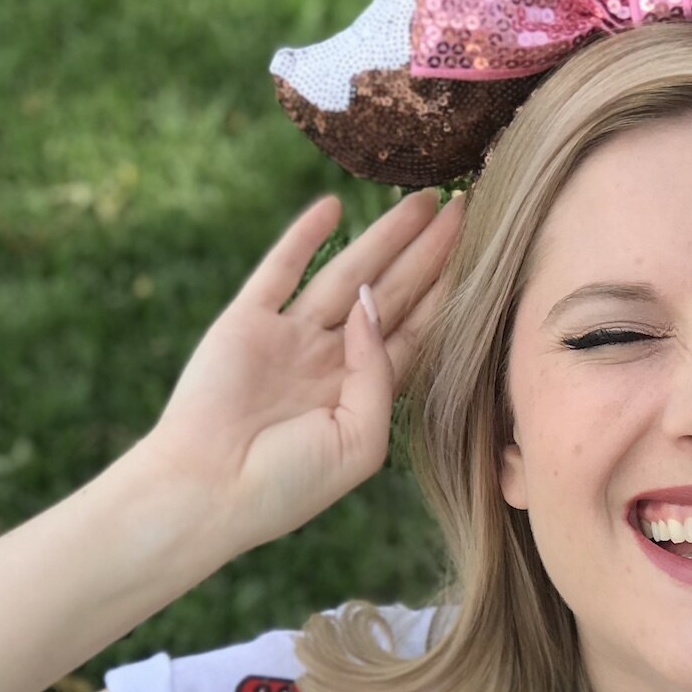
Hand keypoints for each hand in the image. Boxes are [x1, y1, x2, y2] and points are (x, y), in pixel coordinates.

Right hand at [140, 186, 462, 553]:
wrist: (207, 492)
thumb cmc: (289, 484)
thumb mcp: (360, 442)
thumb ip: (379, 375)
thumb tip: (370, 307)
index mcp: (363, 394)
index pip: (417, 331)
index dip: (449, 292)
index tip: (484, 254)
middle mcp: (331, 360)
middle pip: (392, 294)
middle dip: (429, 253)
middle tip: (464, 208)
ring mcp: (290, 338)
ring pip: (347, 273)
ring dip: (384, 236)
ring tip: (421, 199)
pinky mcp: (245, 322)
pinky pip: (279, 270)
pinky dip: (303, 237)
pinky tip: (332, 206)